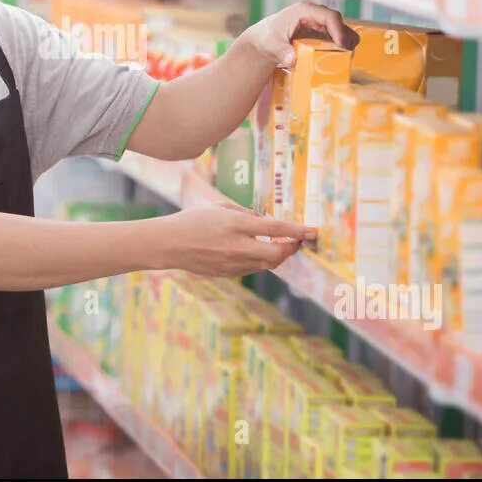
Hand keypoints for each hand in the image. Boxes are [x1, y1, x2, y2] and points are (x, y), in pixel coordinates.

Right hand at [160, 201, 315, 277]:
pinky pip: (253, 268)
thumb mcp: (219, 208)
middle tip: (296, 240)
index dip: (297, 230)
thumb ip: (245, 213)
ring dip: (278, 254)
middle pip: (277, 254)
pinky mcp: (229, 274)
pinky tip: (256, 250)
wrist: (169, 245)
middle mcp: (237, 246)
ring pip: (268, 264)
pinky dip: (261, 260)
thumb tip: (265, 221)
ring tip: (278, 243)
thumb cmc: (193, 221)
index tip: (312, 231)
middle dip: (292, 248)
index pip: (275, 228)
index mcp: (235, 225)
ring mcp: (233, 263)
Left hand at [239, 0, 358, 69]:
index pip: (329, 16)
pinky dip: (339, 47)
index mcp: (305, 10)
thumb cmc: (267, 38)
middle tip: (349, 55)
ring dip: (345, 43)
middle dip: (346, 38)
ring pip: (340, 30)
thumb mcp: (271, 45)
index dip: (339, 30)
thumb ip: (282, 52)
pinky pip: (335, 37)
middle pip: (338, 22)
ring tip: (347, 59)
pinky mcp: (321, 32)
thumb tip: (292, 59)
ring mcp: (319, 22)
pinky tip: (340, 59)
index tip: (343, 46)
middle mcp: (315, 13)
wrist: (264, 40)